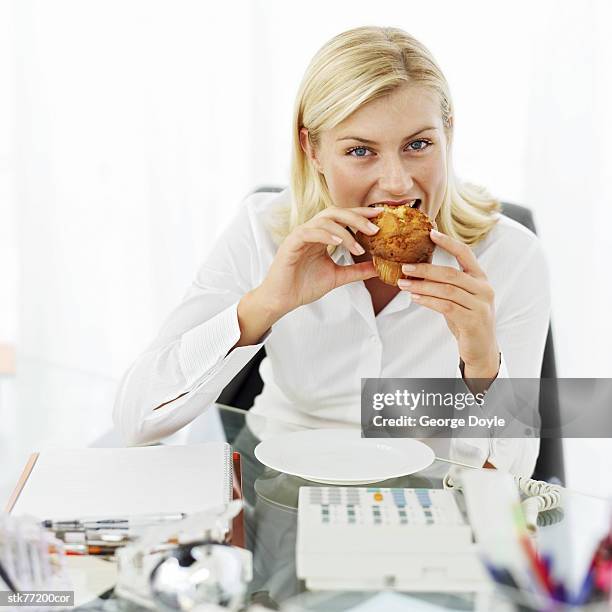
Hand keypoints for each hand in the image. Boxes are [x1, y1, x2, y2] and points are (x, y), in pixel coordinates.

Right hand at [257, 206, 383, 317]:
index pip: (343, 217)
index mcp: (322, 236)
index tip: (380, 217)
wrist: (282, 300)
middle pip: (336, 213)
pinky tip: (338, 242)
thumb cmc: (304, 287)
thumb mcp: (337, 277)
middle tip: (375, 229)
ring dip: (345, 232)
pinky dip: (325, 235)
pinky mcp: (291, 243)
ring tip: (359, 248)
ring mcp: (300, 235)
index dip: (361, 215)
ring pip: (325, 220)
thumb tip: (378, 268)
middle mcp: (311, 231)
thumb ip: (356, 270)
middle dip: (357, 218)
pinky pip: (309, 232)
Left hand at [397, 229, 499, 377]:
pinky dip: (428, 301)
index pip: (466, 254)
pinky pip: (446, 306)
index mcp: (480, 278)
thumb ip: (448, 283)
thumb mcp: (461, 297)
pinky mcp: (473, 321)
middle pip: (451, 273)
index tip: (431, 233)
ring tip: (403, 284)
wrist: (481, 348)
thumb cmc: (466, 319)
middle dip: (426, 269)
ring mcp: (480, 305)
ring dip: (422, 286)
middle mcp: (483, 289)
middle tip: (404, 267)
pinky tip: (415, 298)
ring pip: (447, 290)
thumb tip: (418, 269)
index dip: (449, 242)